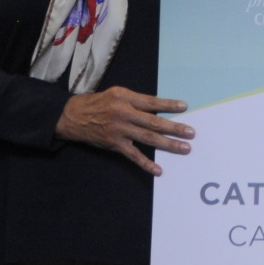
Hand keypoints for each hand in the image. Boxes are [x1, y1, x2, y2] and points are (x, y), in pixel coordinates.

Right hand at [55, 86, 192, 175]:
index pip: (151, 102)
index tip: (184, 107)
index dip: (168, 105)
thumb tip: (158, 108)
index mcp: (125, 98)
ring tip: (184, 148)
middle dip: (174, 128)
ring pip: (148, 138)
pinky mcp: (114, 145)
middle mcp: (123, 114)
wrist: (72, 117)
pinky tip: (158, 170)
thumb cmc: (98, 103)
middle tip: (191, 132)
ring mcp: (119, 131)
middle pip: (153, 122)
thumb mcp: (116, 94)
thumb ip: (136, 101)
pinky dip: (146, 163)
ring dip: (168, 144)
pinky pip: (133, 156)